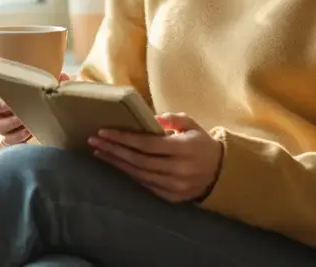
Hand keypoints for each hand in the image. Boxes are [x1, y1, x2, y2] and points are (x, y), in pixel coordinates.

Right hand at [0, 72, 71, 146]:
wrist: (51, 114)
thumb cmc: (42, 95)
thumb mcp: (46, 83)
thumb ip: (51, 78)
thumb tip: (61, 76)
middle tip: (11, 104)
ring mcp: (1, 124)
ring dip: (9, 122)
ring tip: (23, 119)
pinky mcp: (9, 138)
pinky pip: (6, 141)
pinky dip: (16, 137)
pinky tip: (28, 131)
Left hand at [88, 112, 223, 203]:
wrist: (221, 173)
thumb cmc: (201, 144)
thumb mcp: (192, 125)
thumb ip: (172, 118)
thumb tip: (150, 118)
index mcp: (183, 149)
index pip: (146, 144)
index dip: (123, 138)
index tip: (103, 131)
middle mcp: (178, 170)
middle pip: (138, 161)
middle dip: (113, 150)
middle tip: (94, 141)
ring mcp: (174, 186)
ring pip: (139, 175)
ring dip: (116, 164)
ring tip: (99, 153)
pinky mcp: (171, 198)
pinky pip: (145, 185)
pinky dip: (129, 175)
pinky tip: (116, 165)